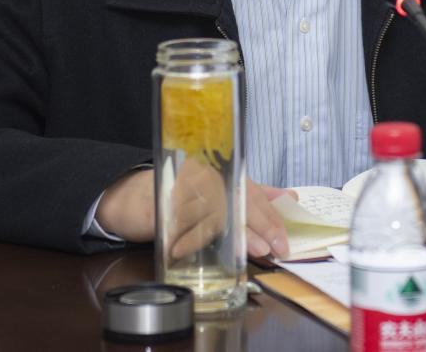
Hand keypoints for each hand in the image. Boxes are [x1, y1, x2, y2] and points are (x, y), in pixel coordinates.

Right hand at [95, 167, 294, 258]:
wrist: (135, 197)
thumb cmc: (184, 197)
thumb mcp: (223, 193)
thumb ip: (256, 195)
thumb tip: (290, 197)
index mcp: (223, 171)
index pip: (253, 193)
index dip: (270, 218)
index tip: (282, 240)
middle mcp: (205, 175)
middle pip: (236, 200)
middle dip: (256, 227)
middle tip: (269, 249)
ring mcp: (182, 188)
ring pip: (212, 213)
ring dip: (229, 235)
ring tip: (244, 252)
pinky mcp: (160, 204)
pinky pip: (182, 223)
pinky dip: (191, 240)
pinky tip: (199, 252)